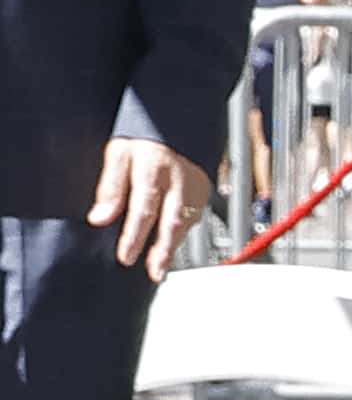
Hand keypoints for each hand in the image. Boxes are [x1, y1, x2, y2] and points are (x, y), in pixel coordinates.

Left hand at [88, 139, 210, 275]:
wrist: (176, 126)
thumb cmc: (143, 141)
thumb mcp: (117, 155)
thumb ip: (110, 187)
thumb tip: (100, 218)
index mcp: (154, 168)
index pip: (144, 208)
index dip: (135, 235)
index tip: (126, 256)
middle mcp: (178, 181)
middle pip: (172, 221)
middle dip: (163, 250)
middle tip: (154, 273)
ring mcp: (195, 188)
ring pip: (186, 223)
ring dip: (173, 247)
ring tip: (160, 268)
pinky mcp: (204, 192)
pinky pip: (193, 217)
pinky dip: (181, 234)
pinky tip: (171, 246)